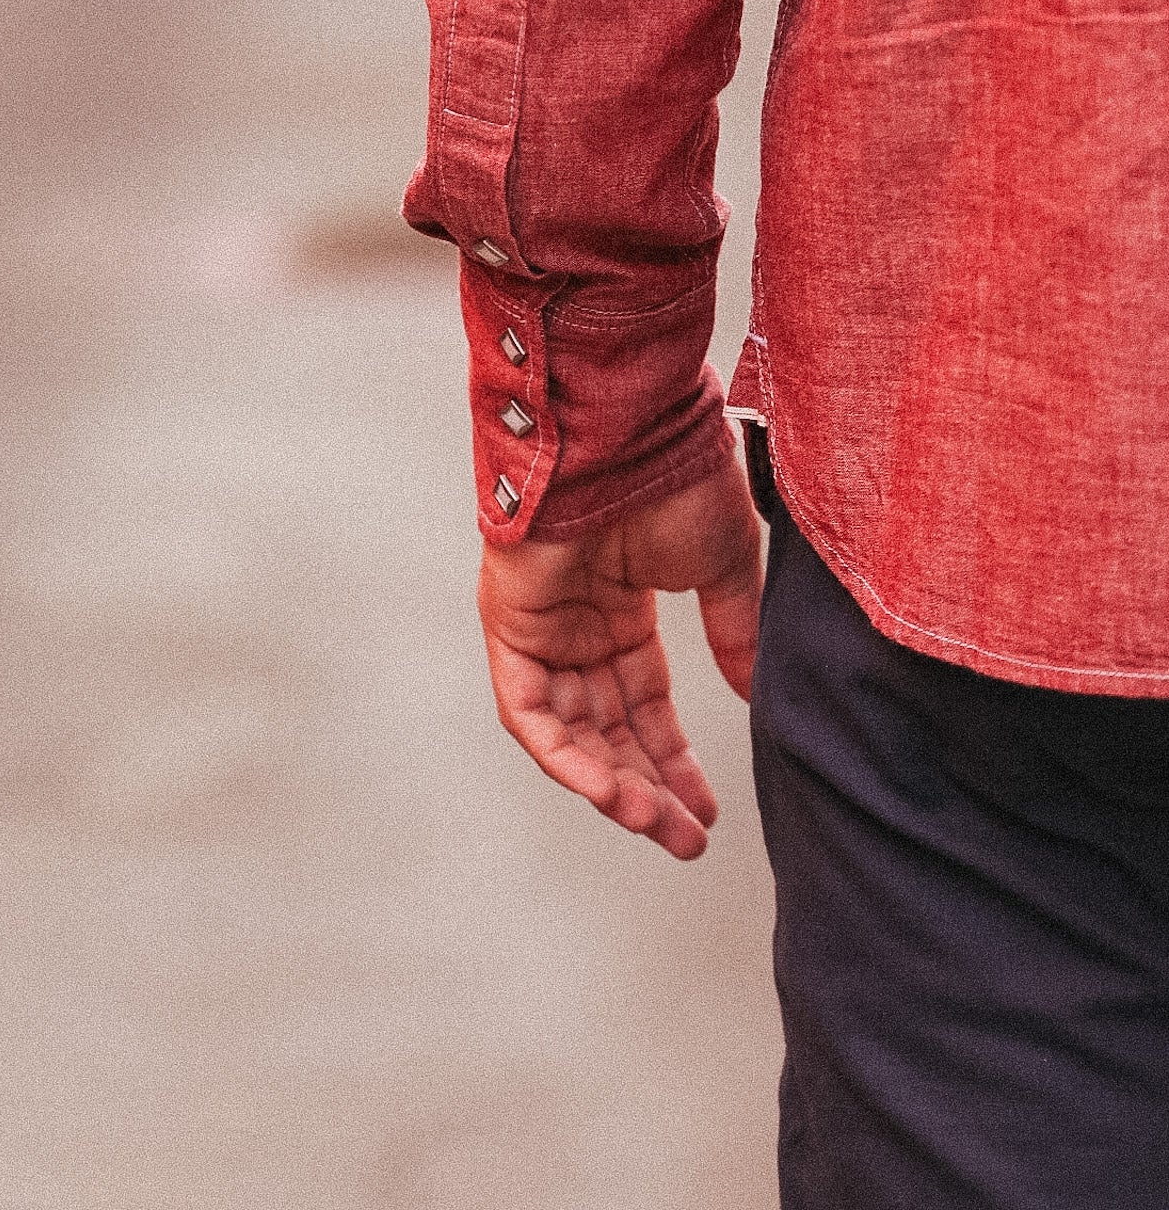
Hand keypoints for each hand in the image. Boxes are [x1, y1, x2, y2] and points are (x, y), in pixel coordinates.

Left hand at [477, 425, 762, 861]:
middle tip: (686, 838)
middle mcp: (578, 619)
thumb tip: (756, 691)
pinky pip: (530, 711)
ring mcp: (541, 623)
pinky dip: (567, 756)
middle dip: (648, 786)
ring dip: (613, 783)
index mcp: (624, 602)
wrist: (632, 429)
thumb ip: (735, 633)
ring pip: (570, 729)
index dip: (675, 757)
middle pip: (607, 726)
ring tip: (660, 827)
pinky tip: (613, 793)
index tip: (706, 809)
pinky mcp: (511, 623)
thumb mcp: (726, 567)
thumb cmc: (678, 475)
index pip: (644, 701)